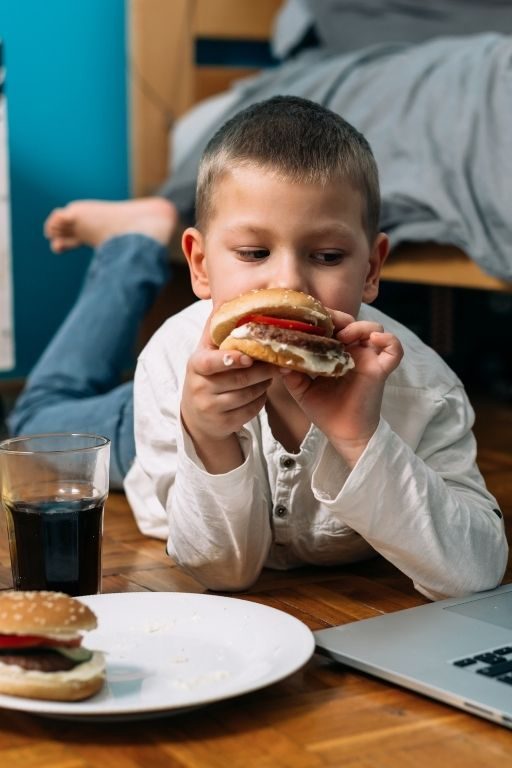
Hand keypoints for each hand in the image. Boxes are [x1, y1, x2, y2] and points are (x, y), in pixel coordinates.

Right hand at [181, 317, 275, 471]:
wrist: (197, 415)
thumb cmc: (207, 374)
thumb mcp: (205, 352)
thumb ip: (216, 331)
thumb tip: (229, 300)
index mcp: (196, 366)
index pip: (210, 363)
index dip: (229, 359)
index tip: (248, 357)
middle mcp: (199, 388)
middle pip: (240, 379)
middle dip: (262, 370)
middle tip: (277, 362)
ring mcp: (210, 408)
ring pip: (249, 395)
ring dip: (264, 384)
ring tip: (268, 375)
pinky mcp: (223, 424)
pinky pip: (252, 410)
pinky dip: (261, 400)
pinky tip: (260, 392)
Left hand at [281, 312, 402, 465]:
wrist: (342, 433)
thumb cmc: (325, 410)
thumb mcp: (301, 389)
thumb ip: (291, 373)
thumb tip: (277, 358)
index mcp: (336, 352)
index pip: (333, 325)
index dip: (325, 318)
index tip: (311, 320)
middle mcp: (354, 352)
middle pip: (353, 321)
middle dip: (340, 318)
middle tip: (327, 325)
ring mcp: (369, 359)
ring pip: (375, 328)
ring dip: (360, 327)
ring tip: (345, 336)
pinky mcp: (381, 370)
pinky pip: (394, 350)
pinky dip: (388, 340)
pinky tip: (374, 340)